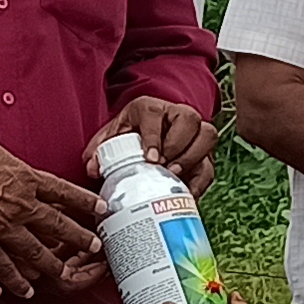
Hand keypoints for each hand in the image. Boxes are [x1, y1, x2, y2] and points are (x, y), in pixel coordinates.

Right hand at [0, 133, 100, 298]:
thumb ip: (10, 168)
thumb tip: (19, 172)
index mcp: (22, 178)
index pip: (62, 191)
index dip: (83, 202)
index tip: (99, 208)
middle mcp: (18, 204)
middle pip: (57, 224)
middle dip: (80, 236)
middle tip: (95, 245)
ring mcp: (1, 227)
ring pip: (37, 252)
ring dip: (55, 265)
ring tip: (67, 274)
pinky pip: (5, 268)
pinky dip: (18, 281)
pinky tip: (27, 290)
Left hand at [96, 96, 216, 195]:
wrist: (146, 138)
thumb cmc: (129, 136)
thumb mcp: (112, 138)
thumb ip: (100, 151)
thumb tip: (93, 168)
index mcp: (151, 108)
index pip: (155, 114)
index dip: (154, 136)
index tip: (151, 158)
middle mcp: (178, 115)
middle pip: (191, 120)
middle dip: (179, 146)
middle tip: (165, 167)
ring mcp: (195, 133)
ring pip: (208, 136)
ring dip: (193, 158)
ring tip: (175, 176)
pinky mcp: (205, 154)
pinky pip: (210, 166)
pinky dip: (201, 181)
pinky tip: (187, 194)